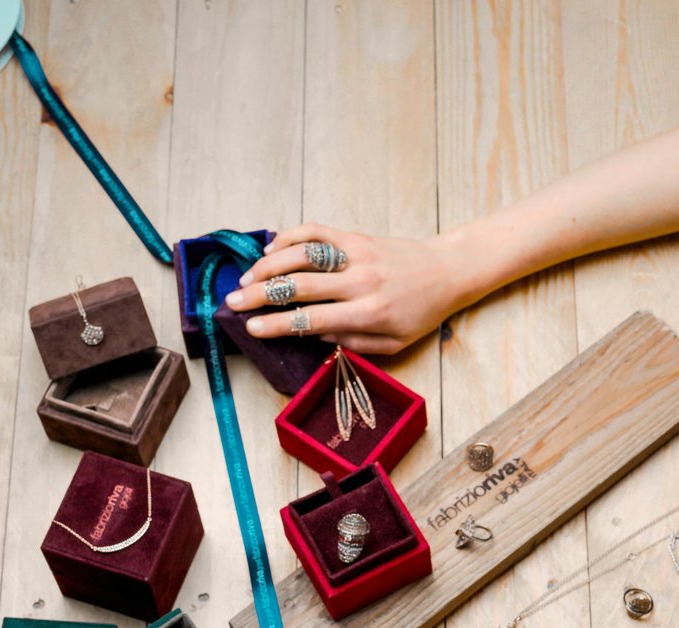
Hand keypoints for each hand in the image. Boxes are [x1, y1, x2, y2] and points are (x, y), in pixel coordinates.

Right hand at [223, 223, 462, 354]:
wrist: (446, 272)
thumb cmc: (419, 314)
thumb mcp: (394, 344)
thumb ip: (354, 344)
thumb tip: (316, 336)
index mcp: (369, 313)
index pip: (313, 319)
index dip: (277, 324)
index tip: (251, 328)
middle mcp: (360, 281)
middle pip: (300, 285)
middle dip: (260, 295)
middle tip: (233, 302)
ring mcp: (357, 254)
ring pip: (302, 254)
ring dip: (268, 264)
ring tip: (246, 278)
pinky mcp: (356, 236)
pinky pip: (316, 232)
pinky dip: (289, 238)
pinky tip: (270, 250)